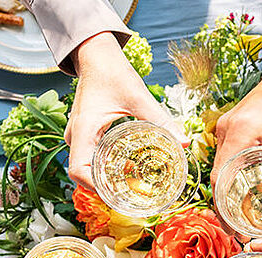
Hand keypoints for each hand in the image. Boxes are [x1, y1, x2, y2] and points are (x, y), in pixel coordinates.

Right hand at [66, 32, 181, 188]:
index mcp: (84, 130)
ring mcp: (78, 136)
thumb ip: (161, 121)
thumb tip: (185, 142)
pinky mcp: (85, 134)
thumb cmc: (113, 73)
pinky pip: (90, 158)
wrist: (97, 56)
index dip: (96, 188)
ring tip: (132, 187)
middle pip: (83, 175)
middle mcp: (76, 137)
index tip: (118, 196)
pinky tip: (126, 170)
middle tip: (132, 197)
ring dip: (105, 179)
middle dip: (106, 189)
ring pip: (86, 168)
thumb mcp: (139, 98)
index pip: (79, 171)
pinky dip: (105, 168)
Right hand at [213, 43, 261, 222]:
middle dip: (228, 208)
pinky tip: (252, 191)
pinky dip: (237, 177)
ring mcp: (230, 127)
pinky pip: (231, 157)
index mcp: (237, 135)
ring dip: (232, 193)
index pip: (219, 182)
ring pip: (224, 169)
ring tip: (246, 218)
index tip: (236, 232)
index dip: (225, 211)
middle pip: (219, 178)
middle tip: (243, 232)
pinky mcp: (239, 126)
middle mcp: (227, 131)